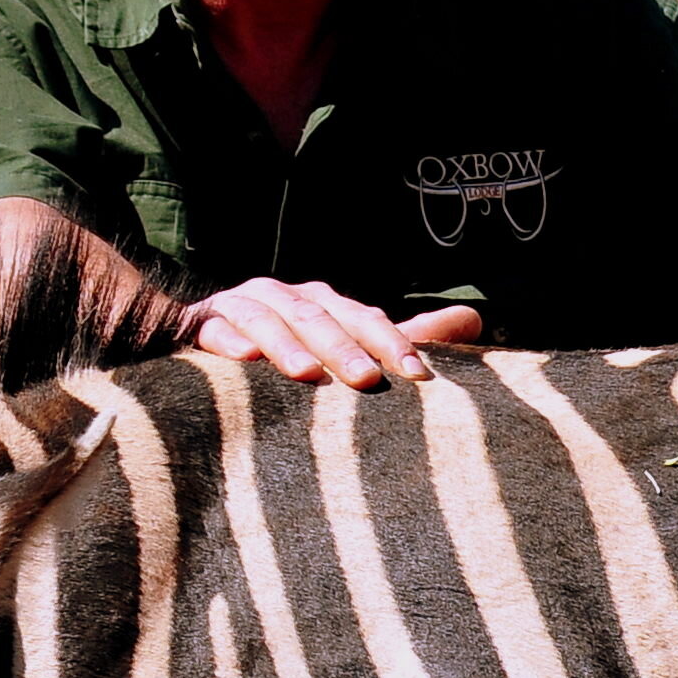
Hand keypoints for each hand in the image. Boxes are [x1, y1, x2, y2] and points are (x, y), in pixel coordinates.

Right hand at [193, 277, 483, 387]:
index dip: (392, 342)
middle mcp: (286, 297)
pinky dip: (228, 342)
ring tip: (308, 375)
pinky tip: (242, 360)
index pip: (365, 318)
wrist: (208, 339)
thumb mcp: (352, 345)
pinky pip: (213, 330)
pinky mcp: (202, 325)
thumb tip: (476, 319)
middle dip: (343, 347)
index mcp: (325, 303)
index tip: (420, 376)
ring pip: (268, 320)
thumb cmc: (294, 349)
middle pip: (318, 316)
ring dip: (288, 345)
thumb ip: (407, 339)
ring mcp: (242, 306)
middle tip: (367, 380)